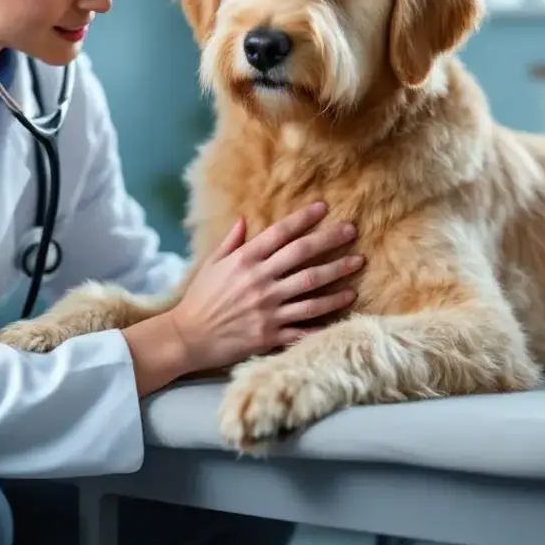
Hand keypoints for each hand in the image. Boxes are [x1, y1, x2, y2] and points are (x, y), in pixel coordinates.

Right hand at [166, 202, 362, 373]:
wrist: (188, 337)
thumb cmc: (200, 299)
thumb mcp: (211, 264)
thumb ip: (231, 242)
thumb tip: (244, 219)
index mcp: (244, 261)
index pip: (280, 234)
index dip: (303, 218)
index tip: (324, 207)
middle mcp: (260, 282)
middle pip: (303, 257)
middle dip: (330, 241)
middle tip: (352, 230)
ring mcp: (267, 309)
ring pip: (311, 290)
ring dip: (337, 277)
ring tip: (357, 265)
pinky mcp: (271, 334)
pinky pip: (305, 325)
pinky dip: (326, 318)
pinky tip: (345, 307)